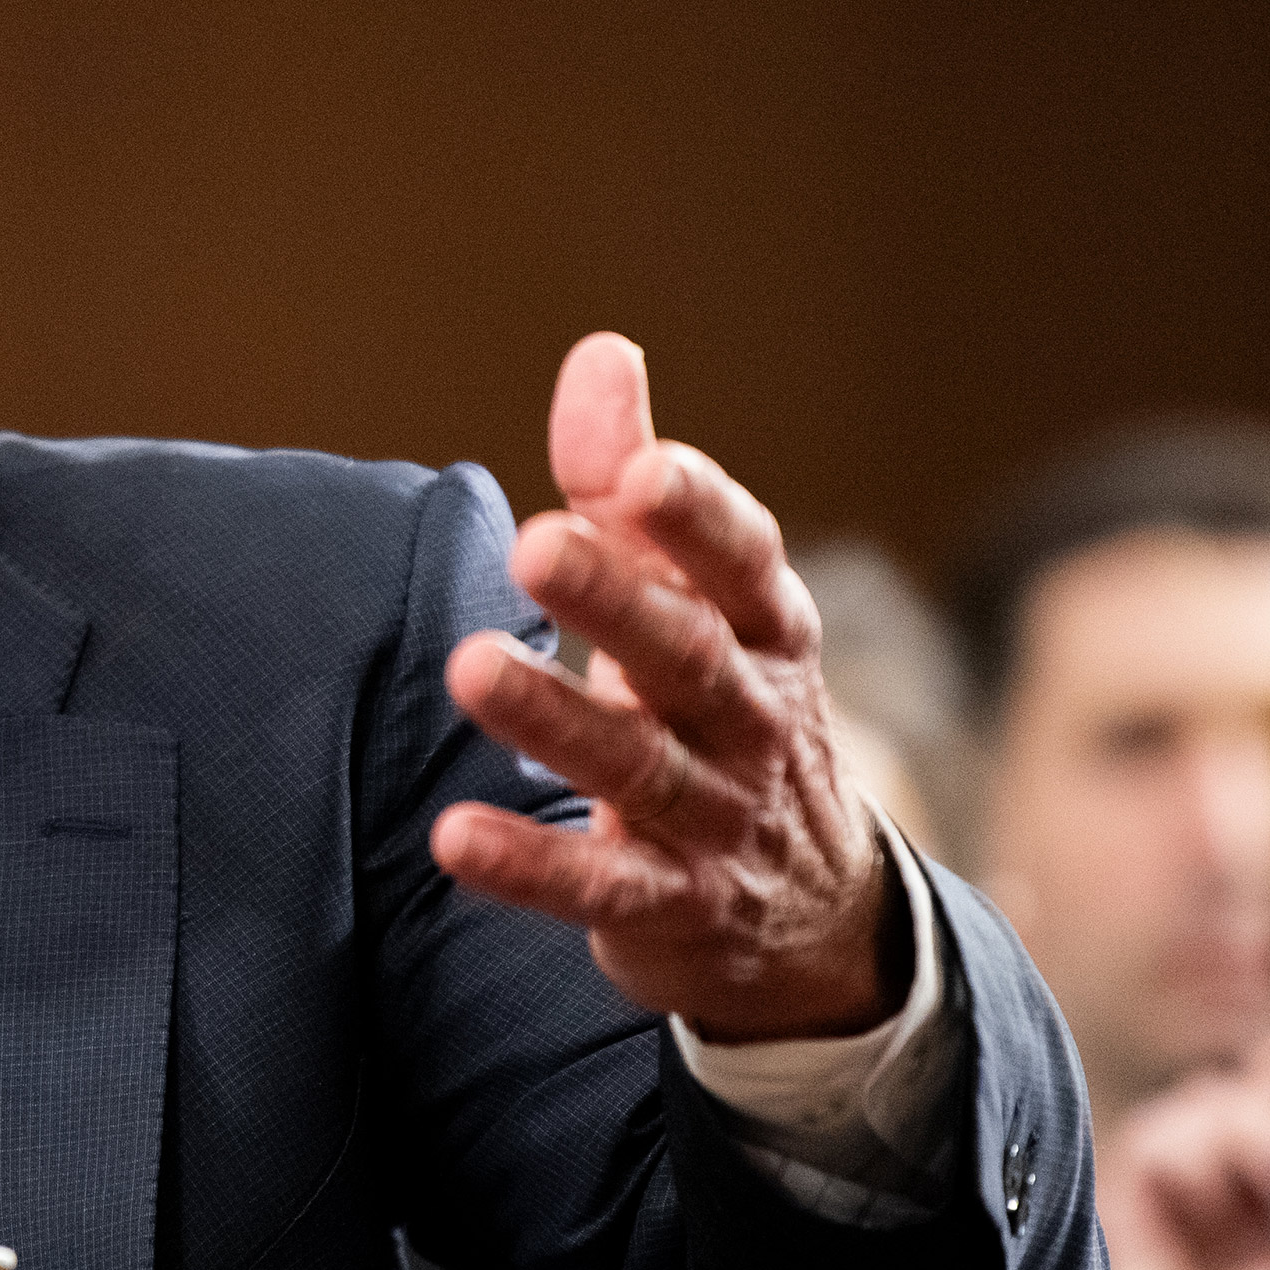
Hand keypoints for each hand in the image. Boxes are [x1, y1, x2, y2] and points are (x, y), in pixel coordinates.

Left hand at [431, 332, 893, 1040]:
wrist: (814, 916)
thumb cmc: (721, 707)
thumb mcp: (698, 598)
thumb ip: (633, 485)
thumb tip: (600, 352)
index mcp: (765, 629)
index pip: (744, 562)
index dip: (698, 516)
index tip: (642, 471)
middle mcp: (750, 717)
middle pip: (686, 655)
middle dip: (616, 597)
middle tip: (535, 541)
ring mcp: (716, 818)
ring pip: (638, 767)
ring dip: (555, 718)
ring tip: (470, 666)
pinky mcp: (669, 906)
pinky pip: (601, 886)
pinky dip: (532, 866)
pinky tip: (455, 837)